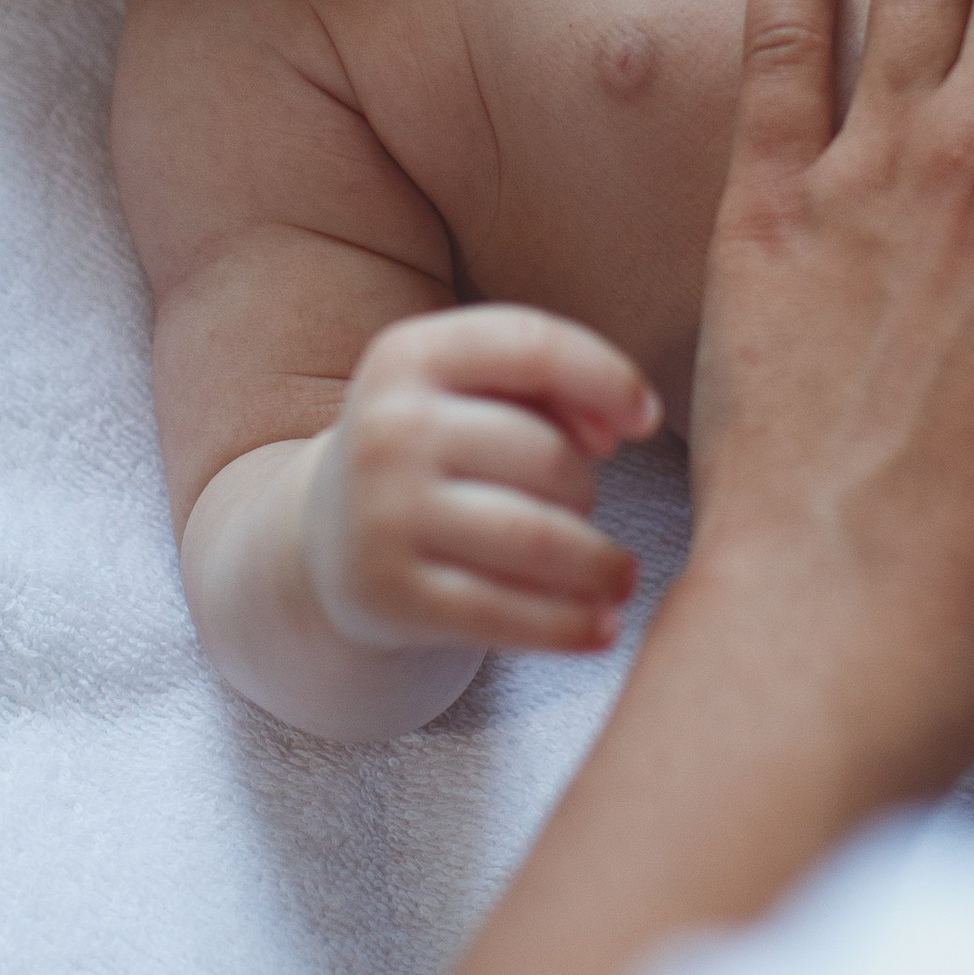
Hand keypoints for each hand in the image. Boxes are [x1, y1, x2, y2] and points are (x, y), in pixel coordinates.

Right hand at [306, 307, 661, 658]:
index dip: (606, 377)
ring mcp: (384, 515)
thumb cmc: (435, 450)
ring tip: (619, 576)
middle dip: (586, 488)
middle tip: (583, 508)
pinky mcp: (392, 595)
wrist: (328, 538)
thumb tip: (617, 427)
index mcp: (408, 355)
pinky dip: (572, 625)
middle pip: (546, 455)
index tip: (645, 419)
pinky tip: (602, 628)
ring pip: (539, 539)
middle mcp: (388, 428)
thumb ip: (549, 384)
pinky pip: (509, 615)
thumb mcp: (469, 391)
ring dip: (600, 565)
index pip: (531, 345)